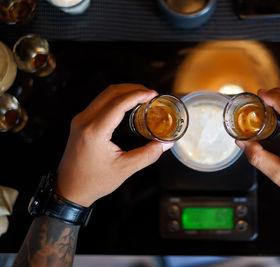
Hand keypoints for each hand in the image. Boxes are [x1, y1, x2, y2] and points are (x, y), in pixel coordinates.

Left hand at [56, 84, 171, 206]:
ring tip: (141, 97)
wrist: (69, 189)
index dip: (138, 95)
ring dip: (123, 92)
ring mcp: (80, 120)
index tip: (152, 94)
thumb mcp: (125, 169)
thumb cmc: (93, 181)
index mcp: (94, 131)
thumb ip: (148, 154)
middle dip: (132, 88)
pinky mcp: (80, 123)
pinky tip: (127, 105)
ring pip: (104, 95)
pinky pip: (99, 103)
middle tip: (149, 93)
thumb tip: (165, 143)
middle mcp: (84, 121)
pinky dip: (115, 99)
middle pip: (110, 92)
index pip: (118, 104)